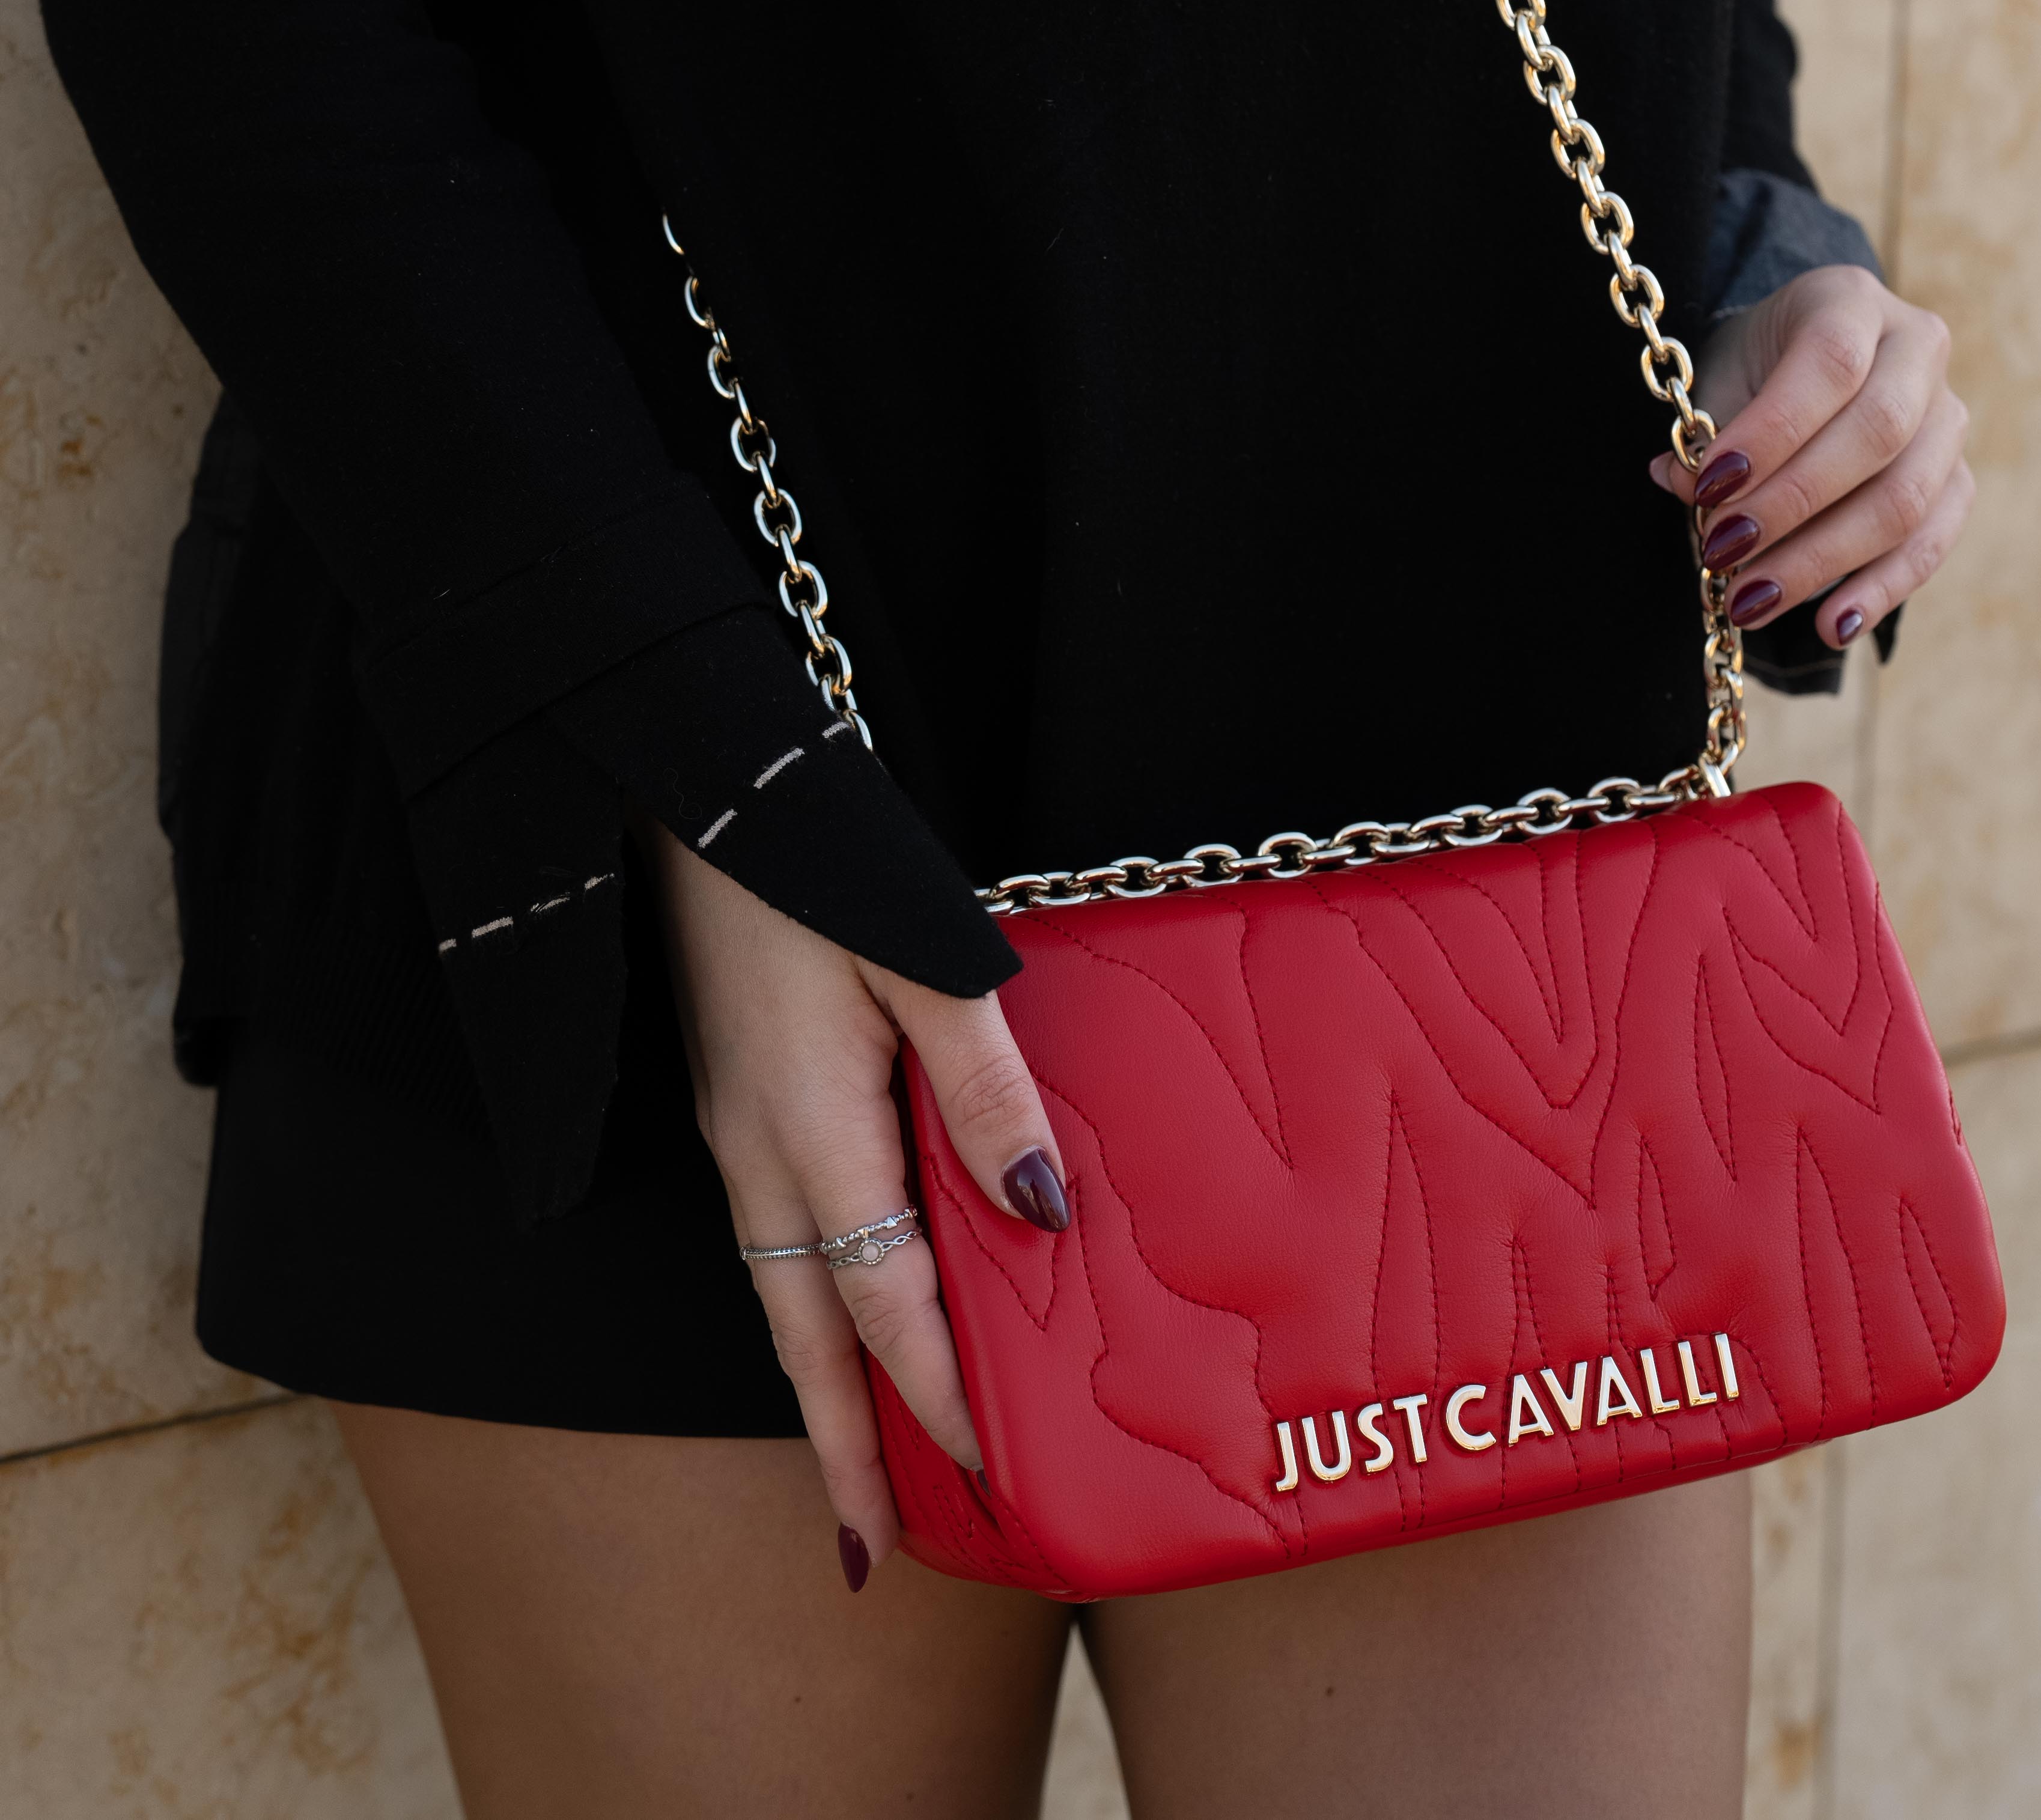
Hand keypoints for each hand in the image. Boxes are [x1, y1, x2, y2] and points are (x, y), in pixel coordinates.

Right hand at [641, 819, 1066, 1581]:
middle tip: (869, 1555)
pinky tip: (843, 1314)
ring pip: (782, 1295)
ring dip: (823, 1384)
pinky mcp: (734, 1099)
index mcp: (812, 1137)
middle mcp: (760, 1157)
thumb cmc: (819, 866)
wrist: (695, 789)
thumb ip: (987, 1091)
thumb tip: (1041, 1216)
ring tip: (865, 1465)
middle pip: (804, 1341)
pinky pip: (776, 1238)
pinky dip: (807, 1306)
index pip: (884, 1308)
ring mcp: (737, 1132)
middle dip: (840, 1451)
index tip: (985, 1477)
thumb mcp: (927, 966)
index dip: (935, 1397)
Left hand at [1649, 266, 1972, 652]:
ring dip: (1824, 559)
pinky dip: (1882, 590)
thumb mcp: (1722, 374)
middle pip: (1878, 433)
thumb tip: (1678, 481)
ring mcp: (1949, 415)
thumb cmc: (1758, 367)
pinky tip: (1831, 625)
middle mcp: (1918, 347)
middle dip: (1792, 504)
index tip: (1709, 486)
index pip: (1830, 363)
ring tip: (1752, 601)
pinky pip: (1933, 542)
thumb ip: (1707, 426)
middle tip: (1722, 552)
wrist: (1814, 361)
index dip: (1773, 431)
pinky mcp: (1958, 476)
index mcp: (1853, 300)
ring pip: (1908, 497)